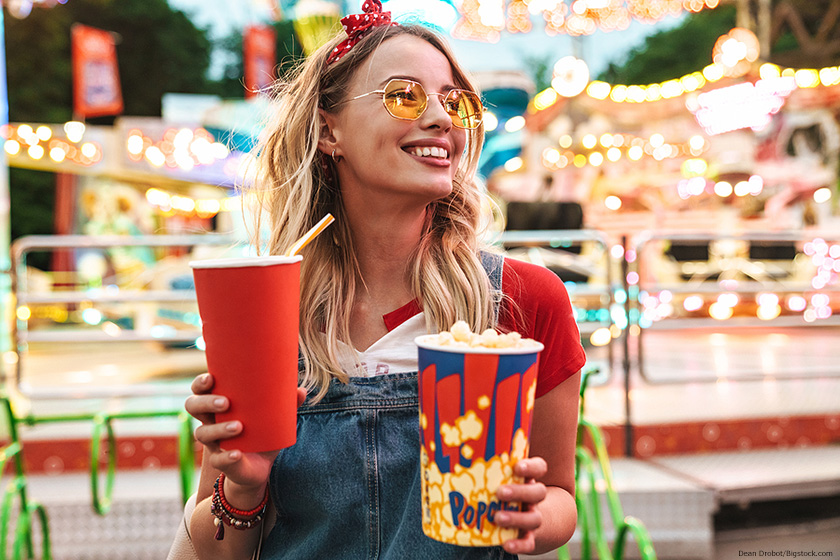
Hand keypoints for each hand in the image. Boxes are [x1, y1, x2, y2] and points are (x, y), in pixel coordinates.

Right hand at [185, 373, 307, 489]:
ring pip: (202, 433)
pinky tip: (237, 453)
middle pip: (193, 406)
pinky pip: (218, 459)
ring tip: (239, 427)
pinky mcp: (221, 462)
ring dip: (219, 429)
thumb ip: (286, 403)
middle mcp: (210, 421)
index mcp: (218, 405)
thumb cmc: (263, 433)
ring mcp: (213, 442)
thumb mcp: (275, 417)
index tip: (211, 378)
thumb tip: (301, 391)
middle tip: (226, 403)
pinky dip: (226, 456)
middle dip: (206, 402)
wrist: (259, 467)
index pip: (200, 389)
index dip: (200, 383)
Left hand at [495, 457, 547, 554]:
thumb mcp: (501, 478)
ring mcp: (533, 517)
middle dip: (519, 492)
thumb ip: (488, 468)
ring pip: (534, 518)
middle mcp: (534, 498)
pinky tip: (506, 544)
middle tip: (500, 493)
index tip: (517, 467)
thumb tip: (454, 458)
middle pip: (538, 492)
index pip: (539, 468)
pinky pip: (529, 542)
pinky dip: (519, 545)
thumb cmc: (506, 490)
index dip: (531, 467)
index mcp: (530, 479)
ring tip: (498, 518)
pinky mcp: (529, 537)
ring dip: (516, 518)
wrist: (526, 520)